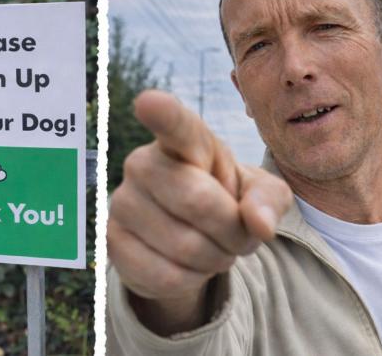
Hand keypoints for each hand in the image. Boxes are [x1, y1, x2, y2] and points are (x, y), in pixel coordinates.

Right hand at [107, 90, 292, 334]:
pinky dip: (191, 280)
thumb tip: (260, 225)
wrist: (190, 236)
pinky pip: (166, 275)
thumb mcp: (261, 193)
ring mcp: (122, 202)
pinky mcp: (112, 241)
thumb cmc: (227, 199)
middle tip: (238, 234)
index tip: (148, 102)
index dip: (162, 113)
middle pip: (198, 202)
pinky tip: (188, 266)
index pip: (174, 125)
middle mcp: (144, 163)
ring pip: (185, 247)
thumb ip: (269, 199)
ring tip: (213, 247)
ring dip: (215, 259)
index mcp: (184, 141)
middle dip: (233, 231)